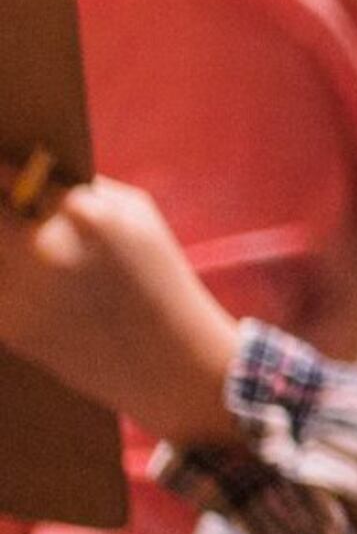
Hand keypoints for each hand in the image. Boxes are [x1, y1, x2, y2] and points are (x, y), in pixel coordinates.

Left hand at [0, 179, 238, 451]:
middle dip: (3, 213)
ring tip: (44, 265)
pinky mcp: (6, 326)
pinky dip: (7, 285)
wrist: (165, 361)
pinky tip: (40, 293)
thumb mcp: (137, 218)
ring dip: (5, 249)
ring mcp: (19, 291)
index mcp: (83, 215)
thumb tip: (30, 174)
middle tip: (11, 213)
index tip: (2, 172)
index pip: (11, 176)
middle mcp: (42, 250)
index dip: (3, 172)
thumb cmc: (158, 277)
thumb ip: (83, 192)